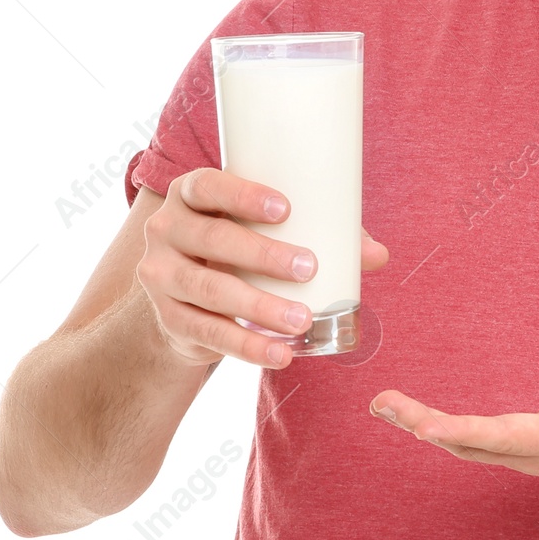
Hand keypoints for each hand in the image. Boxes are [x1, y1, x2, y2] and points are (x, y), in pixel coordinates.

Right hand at [138, 167, 388, 369]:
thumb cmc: (239, 247)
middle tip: (309, 268)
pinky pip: (207, 333)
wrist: (185, 298)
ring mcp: (160, 276)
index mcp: (190, 195)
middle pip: (212, 239)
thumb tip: (377, 254)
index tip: (286, 208)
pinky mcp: (170, 319)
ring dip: (259, 306)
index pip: (207, 186)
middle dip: (263, 254)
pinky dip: (247, 347)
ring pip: (209, 289)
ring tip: (302, 319)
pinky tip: (280, 354)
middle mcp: (167, 230)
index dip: (242, 194)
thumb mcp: (264, 231)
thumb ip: (319, 232)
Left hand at [367, 373, 538, 500]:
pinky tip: (418, 417)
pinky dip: (442, 428)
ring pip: (469, 445)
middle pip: (474, 444)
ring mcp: (532, 453)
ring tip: (385, 405)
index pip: (512, 436)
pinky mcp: (527, 447)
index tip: (426, 427)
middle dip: (426, 425)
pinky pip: (476, 441)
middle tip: (384, 403)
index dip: (467, 430)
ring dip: (425, 427)